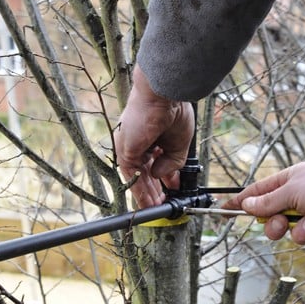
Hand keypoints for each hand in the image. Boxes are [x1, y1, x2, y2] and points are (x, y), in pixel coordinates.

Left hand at [115, 65, 193, 207]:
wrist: (165, 96)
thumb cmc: (173, 111)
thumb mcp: (179, 145)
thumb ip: (172, 164)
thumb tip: (163, 178)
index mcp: (148, 137)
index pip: (152, 162)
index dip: (161, 178)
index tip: (169, 190)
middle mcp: (136, 142)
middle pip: (143, 171)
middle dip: (152, 189)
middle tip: (160, 203)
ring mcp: (129, 146)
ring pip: (137, 176)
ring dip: (146, 194)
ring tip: (155, 207)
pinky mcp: (125, 150)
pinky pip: (132, 175)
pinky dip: (140, 190)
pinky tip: (149, 201)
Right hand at [221, 154, 304, 247]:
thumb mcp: (293, 190)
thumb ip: (268, 202)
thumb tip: (247, 205)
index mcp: (286, 184)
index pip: (256, 194)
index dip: (240, 203)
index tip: (223, 210)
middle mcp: (297, 200)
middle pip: (272, 222)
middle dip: (277, 226)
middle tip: (283, 221)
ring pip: (295, 236)